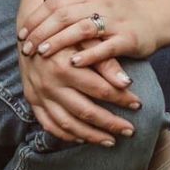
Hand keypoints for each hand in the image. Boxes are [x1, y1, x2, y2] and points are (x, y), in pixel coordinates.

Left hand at [18, 0, 159, 67]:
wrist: (154, 20)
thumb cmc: (118, 13)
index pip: (56, 1)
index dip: (37, 17)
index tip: (22, 34)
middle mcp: (101, 3)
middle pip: (65, 14)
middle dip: (43, 31)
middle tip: (27, 48)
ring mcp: (115, 21)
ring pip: (82, 29)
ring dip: (60, 41)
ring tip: (43, 53)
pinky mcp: (129, 38)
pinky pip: (106, 47)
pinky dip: (89, 54)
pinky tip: (74, 63)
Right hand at [18, 39, 143, 145]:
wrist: (31, 28)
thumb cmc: (65, 31)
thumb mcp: (85, 38)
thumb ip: (105, 60)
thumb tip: (126, 82)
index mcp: (64, 67)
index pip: (100, 89)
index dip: (121, 98)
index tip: (138, 104)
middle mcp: (50, 84)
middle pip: (85, 111)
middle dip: (110, 123)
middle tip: (130, 130)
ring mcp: (38, 93)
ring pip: (67, 124)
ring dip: (91, 136)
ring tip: (111, 141)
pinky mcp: (31, 99)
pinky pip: (49, 124)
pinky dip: (66, 135)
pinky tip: (82, 139)